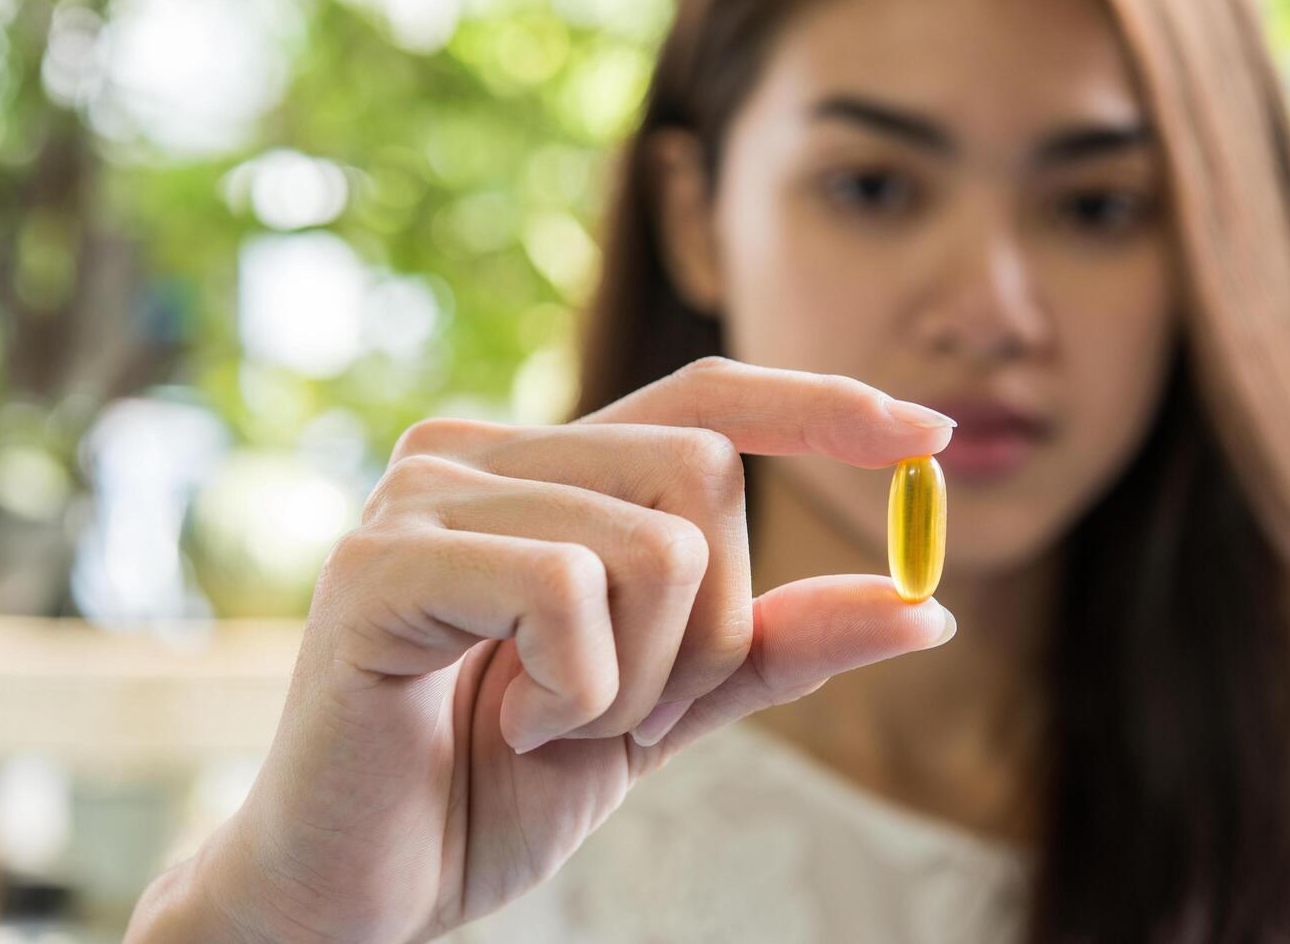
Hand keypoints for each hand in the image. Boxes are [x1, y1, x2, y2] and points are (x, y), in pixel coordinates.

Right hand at [127, 356, 955, 943]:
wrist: (358, 893)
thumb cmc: (493, 789)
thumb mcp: (666, 711)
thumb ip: (774, 646)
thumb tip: (928, 603)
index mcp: (539, 472)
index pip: (701, 396)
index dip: (818, 405)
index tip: (930, 437)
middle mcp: (474, 451)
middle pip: (702, 473)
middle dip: (705, 628)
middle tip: (619, 711)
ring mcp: (420, 494)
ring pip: (652, 543)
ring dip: (639, 679)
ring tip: (548, 724)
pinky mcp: (379, 562)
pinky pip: (569, 591)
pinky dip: (577, 691)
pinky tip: (504, 725)